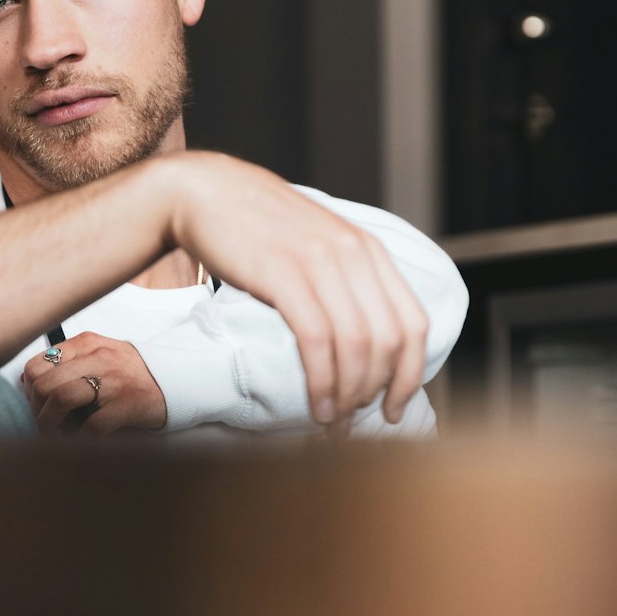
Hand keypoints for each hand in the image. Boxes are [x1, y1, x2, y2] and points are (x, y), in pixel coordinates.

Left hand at [22, 331, 166, 434]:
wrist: (176, 381)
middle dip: (37, 410)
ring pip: (61, 399)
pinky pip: (89, 427)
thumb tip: (25, 383)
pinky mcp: (126, 406)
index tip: (38, 406)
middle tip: (45, 425)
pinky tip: (80, 443)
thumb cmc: (130, 373)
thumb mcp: (98, 356)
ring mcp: (113, 381)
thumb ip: (67, 364)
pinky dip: (78, 440)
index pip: (37, 364)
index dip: (30, 391)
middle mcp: (98, 358)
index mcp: (87, 344)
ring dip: (50, 425)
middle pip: (44, 383)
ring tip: (56, 437)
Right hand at [163, 154, 429, 427]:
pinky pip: (317, 338)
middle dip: (377, 392)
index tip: (392, 408)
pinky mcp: (283, 272)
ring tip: (331, 423)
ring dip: (348, 394)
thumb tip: (356, 337)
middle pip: (389, 341)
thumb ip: (342, 275)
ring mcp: (320, 260)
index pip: (414, 323)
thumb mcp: (315, 241)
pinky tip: (315, 405)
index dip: (409, 374)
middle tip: (355, 424)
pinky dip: (322, 380)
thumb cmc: (254, 226)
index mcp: (368, 249)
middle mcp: (354, 253)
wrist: (202, 191)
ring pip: (357, 344)